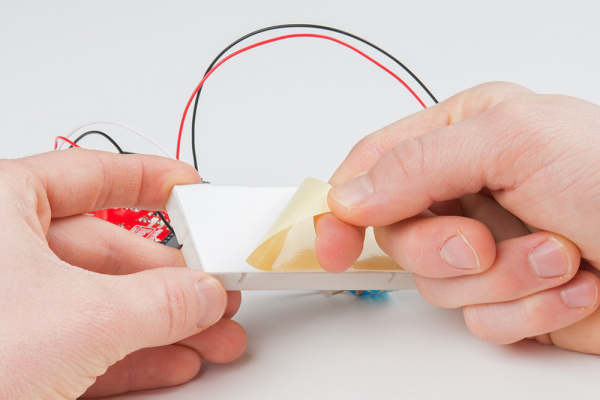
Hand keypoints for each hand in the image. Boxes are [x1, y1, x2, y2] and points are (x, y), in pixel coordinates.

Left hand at [0, 149, 245, 398]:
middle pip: (108, 250)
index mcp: (1, 204)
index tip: (189, 187)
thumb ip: (160, 300)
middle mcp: (2, 252)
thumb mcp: (83, 318)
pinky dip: (134, 353)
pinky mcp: (13, 358)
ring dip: (163, 321)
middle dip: (171, 276)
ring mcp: (8, 308)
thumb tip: (202, 292)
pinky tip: (172, 358)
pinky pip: (87, 343)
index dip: (151, 179)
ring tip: (208, 331)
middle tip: (214, 287)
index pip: (93, 175)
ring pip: (102, 303)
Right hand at [315, 82, 599, 352]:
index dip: (342, 206)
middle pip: (397, 235)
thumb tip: (350, 197)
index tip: (331, 242)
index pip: (373, 167)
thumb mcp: (513, 143)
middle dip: (440, 249)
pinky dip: (524, 310)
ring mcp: (487, 248)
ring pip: (437, 284)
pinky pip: (479, 319)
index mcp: (462, 136)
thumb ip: (418, 164)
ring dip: (499, 280)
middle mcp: (468, 192)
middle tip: (480, 244)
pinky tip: (570, 287)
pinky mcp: (507, 296)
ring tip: (555, 256)